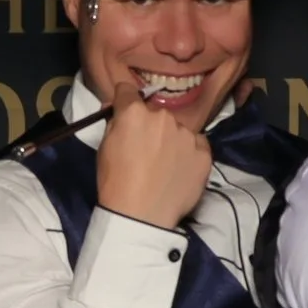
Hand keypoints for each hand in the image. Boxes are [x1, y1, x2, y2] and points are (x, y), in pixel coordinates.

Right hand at [95, 90, 212, 229]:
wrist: (141, 217)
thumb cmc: (115, 183)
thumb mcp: (103, 148)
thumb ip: (113, 123)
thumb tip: (117, 109)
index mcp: (134, 113)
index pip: (128, 91)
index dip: (125, 100)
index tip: (125, 111)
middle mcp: (164, 117)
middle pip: (156, 113)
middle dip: (150, 125)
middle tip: (146, 149)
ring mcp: (187, 135)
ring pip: (178, 129)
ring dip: (172, 139)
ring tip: (164, 164)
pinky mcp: (204, 153)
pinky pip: (197, 144)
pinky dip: (190, 152)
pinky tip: (180, 169)